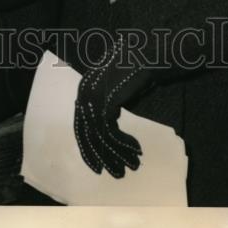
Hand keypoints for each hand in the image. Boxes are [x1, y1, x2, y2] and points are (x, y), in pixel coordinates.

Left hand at [73, 35, 152, 177]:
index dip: (88, 149)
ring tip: (130, 166)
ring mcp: (94, 95)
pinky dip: (123, 144)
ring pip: (99, 135)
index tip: (97, 167)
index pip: (80, 126)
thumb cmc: (134, 73)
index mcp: (83, 90)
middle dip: (101, 156)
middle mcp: (84, 92)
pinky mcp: (108, 99)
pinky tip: (136, 150)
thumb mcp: (115, 91)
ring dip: (116, 153)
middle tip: (115, 172)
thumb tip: (103, 134)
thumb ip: (105, 107)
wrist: (147, 54)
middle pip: (87, 133)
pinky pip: (110, 131)